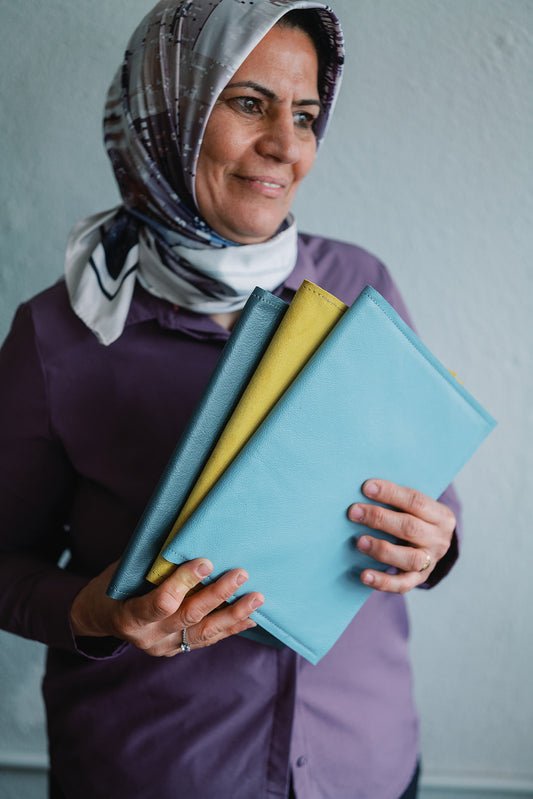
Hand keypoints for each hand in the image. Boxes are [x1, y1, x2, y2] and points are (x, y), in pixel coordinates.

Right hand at [70, 559, 263, 656]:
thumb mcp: (123, 571)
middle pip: (189, 617)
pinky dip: (232, 627)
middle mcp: (149, 637)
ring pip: (205, 633)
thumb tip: (186, 535)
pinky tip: (252, 616)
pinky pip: (209, 639)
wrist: (101, 617)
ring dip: (233, 614)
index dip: (184, 582)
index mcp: (129, 616)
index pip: (160, 603)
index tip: (205, 561)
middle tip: (240, 573)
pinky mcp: (179, 649)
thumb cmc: (112, 585)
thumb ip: (152, 562)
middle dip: (217, 595)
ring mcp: (166, 647)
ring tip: (257, 597)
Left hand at [348, 479, 455, 593]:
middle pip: (410, 528)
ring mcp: (431, 562)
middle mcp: (439, 540)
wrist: (433, 545)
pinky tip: (364, 576)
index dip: (390, 493)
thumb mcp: (416, 507)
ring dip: (382, 549)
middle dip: (380, 519)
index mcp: (441, 516)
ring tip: (359, 542)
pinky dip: (382, 581)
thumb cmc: (415, 518)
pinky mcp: (419, 579)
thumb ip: (397, 499)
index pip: (416, 501)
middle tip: (354, 512)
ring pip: (409, 558)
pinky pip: (402, 584)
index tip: (366, 487)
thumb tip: (364, 488)